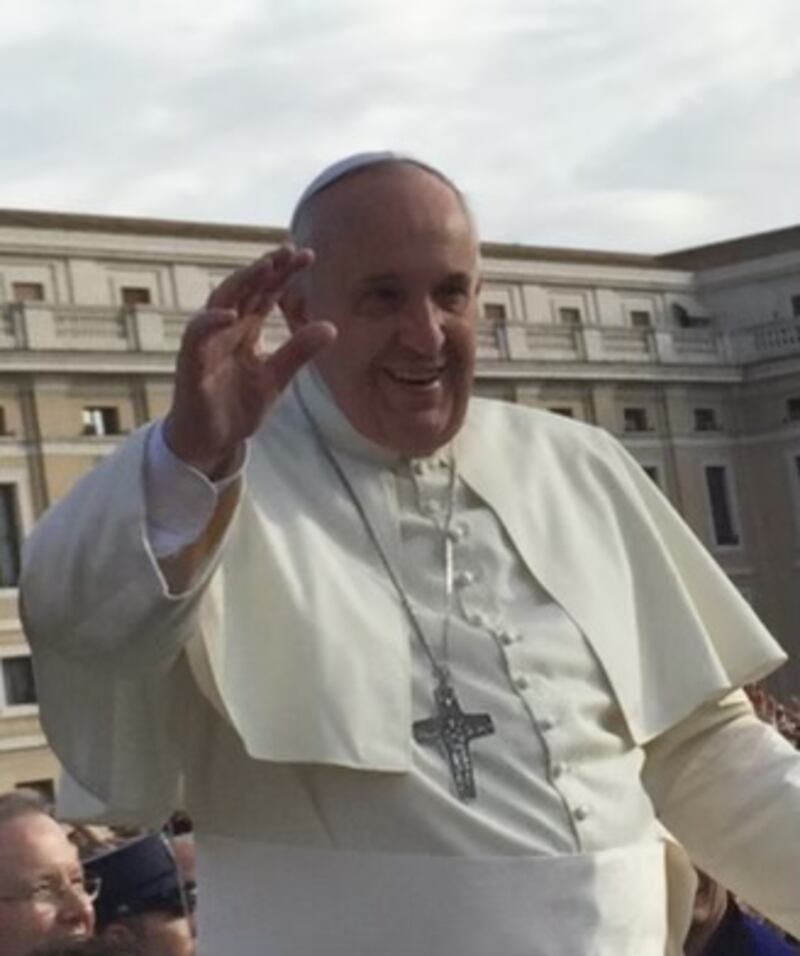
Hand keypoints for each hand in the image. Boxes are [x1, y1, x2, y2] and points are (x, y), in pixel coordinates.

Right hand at [163, 246, 335, 476]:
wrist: (212, 441)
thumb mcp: (277, 377)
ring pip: (220, 302)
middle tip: (290, 250)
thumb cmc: (237, 406)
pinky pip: (197, 337)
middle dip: (266, 268)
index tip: (307, 255)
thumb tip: (332, 326)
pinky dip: (210, 322)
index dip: (283, 273)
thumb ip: (299, 351)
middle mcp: (225, 329)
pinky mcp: (191, 364)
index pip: (265, 293)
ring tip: (265, 266)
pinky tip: (231, 314)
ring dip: (240, 282)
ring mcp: (206, 343)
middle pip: (245, 289)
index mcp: (245, 329)